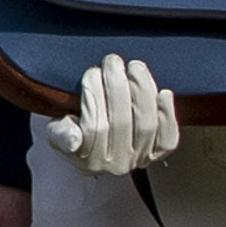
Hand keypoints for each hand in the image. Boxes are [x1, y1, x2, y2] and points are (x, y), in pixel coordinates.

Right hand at [42, 53, 177, 179]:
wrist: (98, 141)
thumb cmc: (75, 129)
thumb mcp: (57, 131)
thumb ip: (61, 134)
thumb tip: (74, 139)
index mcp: (89, 161)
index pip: (94, 128)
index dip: (94, 97)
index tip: (91, 72)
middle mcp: (117, 165)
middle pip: (121, 123)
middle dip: (117, 87)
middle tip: (112, 61)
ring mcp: (140, 159)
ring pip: (146, 125)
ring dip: (142, 92)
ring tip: (134, 68)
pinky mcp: (159, 152)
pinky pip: (168, 136)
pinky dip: (168, 114)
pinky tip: (163, 92)